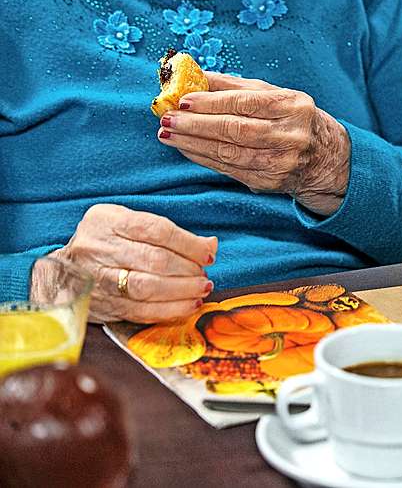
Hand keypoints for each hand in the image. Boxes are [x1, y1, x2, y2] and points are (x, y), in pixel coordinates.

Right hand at [41, 204, 215, 322]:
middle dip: (187, 269)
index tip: (208, 253)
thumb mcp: (128, 224)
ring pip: (146, 287)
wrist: (61, 272)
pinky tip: (188, 306)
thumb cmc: (106, 242)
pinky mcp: (100, 305)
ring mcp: (96, 278)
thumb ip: (167, 233)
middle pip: (153, 259)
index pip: (155, 229)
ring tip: (201, 289)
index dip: (188, 243)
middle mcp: (97, 248)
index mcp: (106, 221)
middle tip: (205, 275)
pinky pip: (140, 311)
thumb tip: (210, 245)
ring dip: (182, 291)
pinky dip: (169, 310)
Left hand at [157, 72, 350, 215]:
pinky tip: (186, 149)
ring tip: (168, 134)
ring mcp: (281, 162)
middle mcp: (291, 135)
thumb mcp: (273, 95)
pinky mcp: (270, 182)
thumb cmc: (292, 119)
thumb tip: (192, 74)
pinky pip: (230, 170)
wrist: (325, 157)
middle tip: (168, 119)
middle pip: (236, 130)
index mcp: (293, 107)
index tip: (182, 99)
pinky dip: (203, 159)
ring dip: (193, 144)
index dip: (211, 102)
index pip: (246, 103)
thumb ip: (234, 85)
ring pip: (230, 153)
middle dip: (196, 125)